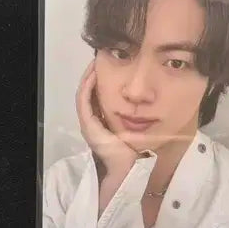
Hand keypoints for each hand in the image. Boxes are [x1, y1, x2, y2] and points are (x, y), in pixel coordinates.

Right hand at [76, 60, 136, 174]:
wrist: (126, 166)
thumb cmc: (131, 149)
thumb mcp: (132, 127)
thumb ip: (134, 116)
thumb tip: (145, 102)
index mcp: (100, 123)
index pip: (94, 97)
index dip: (97, 82)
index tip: (104, 68)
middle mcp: (91, 122)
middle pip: (87, 94)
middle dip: (91, 77)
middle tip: (97, 61)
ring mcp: (88, 124)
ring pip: (83, 95)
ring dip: (87, 78)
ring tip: (94, 64)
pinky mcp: (88, 125)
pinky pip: (84, 101)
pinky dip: (88, 87)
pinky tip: (93, 76)